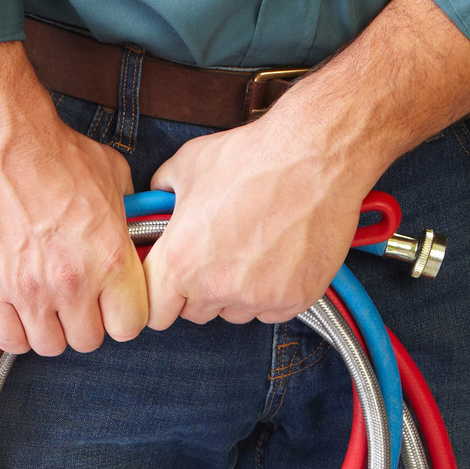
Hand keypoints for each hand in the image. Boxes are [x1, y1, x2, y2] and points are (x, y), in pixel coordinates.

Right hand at [0, 40, 145, 354]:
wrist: (1, 140)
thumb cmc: (52, 152)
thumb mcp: (113, 178)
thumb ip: (126, 214)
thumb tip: (131, 226)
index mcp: (109, 259)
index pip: (129, 326)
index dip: (121, 318)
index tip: (111, 309)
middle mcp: (72, 282)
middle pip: (88, 340)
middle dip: (83, 325)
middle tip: (74, 305)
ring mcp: (29, 290)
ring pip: (48, 345)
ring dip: (48, 330)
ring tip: (43, 307)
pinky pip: (8, 339)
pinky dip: (14, 332)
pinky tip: (15, 312)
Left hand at [144, 0, 469, 327]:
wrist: (315, 155)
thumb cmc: (254, 158)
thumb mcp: (187, 166)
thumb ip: (161, 194)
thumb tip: (156, 203)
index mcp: (180, 262)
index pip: (154, 313)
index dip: (161, 297)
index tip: (171, 285)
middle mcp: (216, 288)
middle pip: (195, 313)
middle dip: (199, 291)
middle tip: (217, 255)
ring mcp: (258, 298)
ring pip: (235, 312)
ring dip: (237, 292)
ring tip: (252, 248)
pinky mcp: (294, 299)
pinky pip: (272, 311)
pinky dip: (272, 291)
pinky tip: (278, 256)